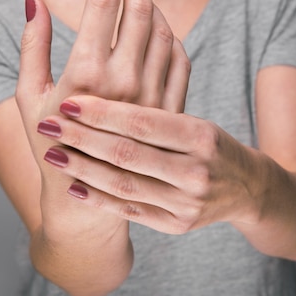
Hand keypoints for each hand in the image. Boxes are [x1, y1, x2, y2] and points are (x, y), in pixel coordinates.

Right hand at [11, 0, 191, 295]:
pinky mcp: (171, 110)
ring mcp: (153, 97)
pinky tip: (158, 23)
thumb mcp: (28, 97)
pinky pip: (179, 57)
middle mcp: (124, 83)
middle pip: (140, 10)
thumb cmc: (50, 148)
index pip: (102, 3)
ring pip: (164, 31)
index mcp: (86, 76)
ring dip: (154, 0)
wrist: (91, 199)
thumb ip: (31, 46)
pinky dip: (171, 32)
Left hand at [37, 95, 262, 234]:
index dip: (101, 112)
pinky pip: (130, 211)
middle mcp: (195, 171)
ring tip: (53, 153)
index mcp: (200, 136)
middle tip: (49, 125)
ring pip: (123, 185)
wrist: (246, 189)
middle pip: (127, 154)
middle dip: (82, 138)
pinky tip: (74, 187)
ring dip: (83, 169)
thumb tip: (110, 70)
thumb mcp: (194, 121)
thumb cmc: (209, 145)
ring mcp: (186, 203)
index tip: (68, 102)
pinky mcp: (176, 225)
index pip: (142, 122)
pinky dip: (99, 199)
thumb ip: (158, 106)